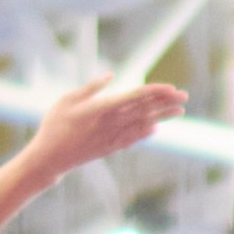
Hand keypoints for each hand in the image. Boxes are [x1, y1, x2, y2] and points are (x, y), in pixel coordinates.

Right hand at [27, 70, 187, 185]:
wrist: (49, 158)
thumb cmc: (54, 125)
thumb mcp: (67, 99)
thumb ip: (91, 88)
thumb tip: (111, 75)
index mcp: (102, 107)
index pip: (136, 96)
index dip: (156, 91)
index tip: (171, 88)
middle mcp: (111, 123)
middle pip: (145, 109)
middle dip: (166, 102)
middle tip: (184, 96)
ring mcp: (112, 137)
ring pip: (143, 124)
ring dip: (162, 117)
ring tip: (179, 111)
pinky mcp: (108, 148)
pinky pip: (132, 138)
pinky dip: (145, 132)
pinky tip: (156, 128)